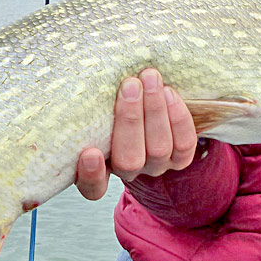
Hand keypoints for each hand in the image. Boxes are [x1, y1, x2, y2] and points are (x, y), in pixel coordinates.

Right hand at [74, 68, 197, 200]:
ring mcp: (155, 165)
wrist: (146, 107)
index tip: (90, 153)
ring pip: (159, 149)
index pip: (92, 187)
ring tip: (151, 79)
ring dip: (155, 110)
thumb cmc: (107, 105)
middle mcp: (127, 170)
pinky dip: (178, 117)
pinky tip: (169, 92)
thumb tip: (77, 74)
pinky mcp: (179, 157)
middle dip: (130, 120)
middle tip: (130, 85)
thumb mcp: (93, 109)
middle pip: (129, 160)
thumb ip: (85, 105)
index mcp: (98, 170)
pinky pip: (184, 144)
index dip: (91, 174)